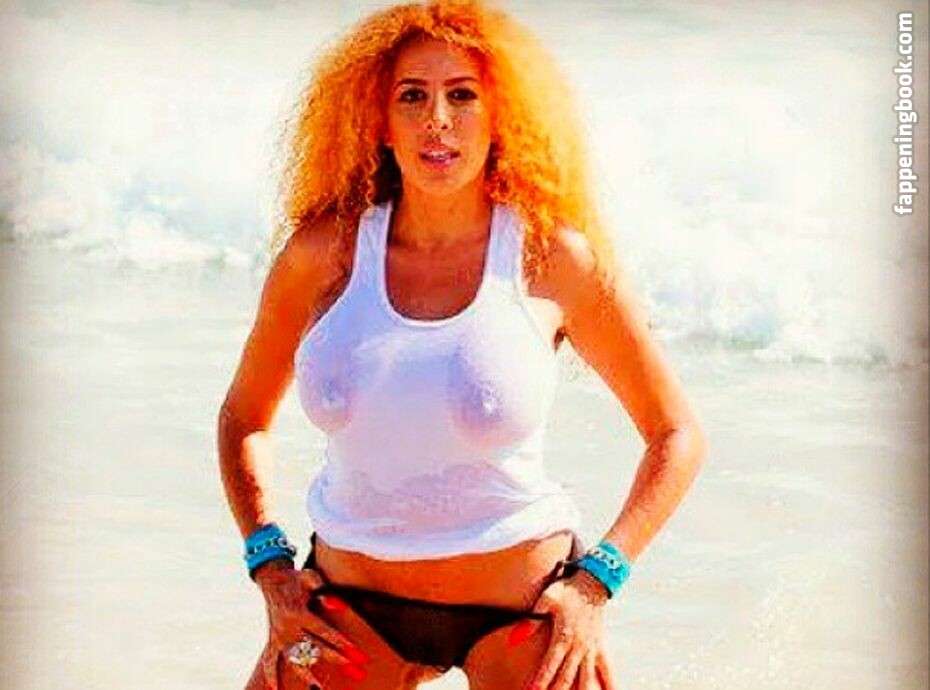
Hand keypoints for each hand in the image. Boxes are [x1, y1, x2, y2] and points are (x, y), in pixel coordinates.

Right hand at [255, 560, 371, 686]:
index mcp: (298, 613)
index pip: (323, 631)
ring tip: (319, 689)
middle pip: (313, 648)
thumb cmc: (297, 578)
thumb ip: (323, 590)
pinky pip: (269, 661)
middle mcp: (287, 628)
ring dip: (306, 675)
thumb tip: (338, 604)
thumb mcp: (311, 577)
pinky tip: (275, 689)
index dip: (341, 643)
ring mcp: (278, 636)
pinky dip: (271, 675)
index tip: (357, 654)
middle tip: (355, 671)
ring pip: (293, 660)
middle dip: (336, 660)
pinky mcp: (272, 640)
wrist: (272, 579)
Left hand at [526, 570, 617, 689]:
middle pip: (566, 678)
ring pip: (587, 679)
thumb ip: (531, 620)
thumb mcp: (546, 599)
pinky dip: (610, 686)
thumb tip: (514, 638)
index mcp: (564, 636)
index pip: (549, 665)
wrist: (592, 583)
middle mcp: (579, 647)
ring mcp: (591, 649)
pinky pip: (607, 671)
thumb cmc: (566, 590)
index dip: (540, 681)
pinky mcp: (600, 648)